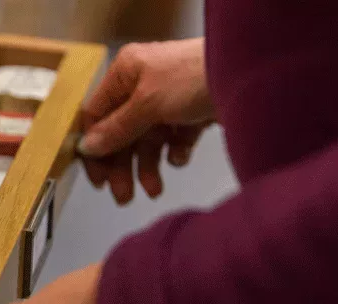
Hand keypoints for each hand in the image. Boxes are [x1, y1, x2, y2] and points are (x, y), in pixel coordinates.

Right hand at [79, 38, 213, 204]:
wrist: (252, 75)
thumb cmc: (193, 79)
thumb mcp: (147, 104)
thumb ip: (116, 129)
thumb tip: (85, 148)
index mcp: (125, 73)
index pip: (96, 116)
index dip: (95, 149)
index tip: (98, 180)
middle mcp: (142, 85)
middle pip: (121, 133)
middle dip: (123, 165)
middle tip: (124, 196)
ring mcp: (168, 99)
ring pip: (147, 140)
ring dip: (148, 166)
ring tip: (155, 190)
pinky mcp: (192, 113)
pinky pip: (174, 139)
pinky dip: (175, 152)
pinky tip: (181, 156)